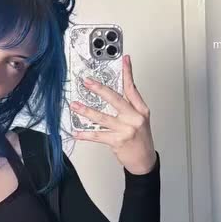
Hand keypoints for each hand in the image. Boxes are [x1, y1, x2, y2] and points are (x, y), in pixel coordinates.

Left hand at [69, 54, 156, 174]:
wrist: (144, 161)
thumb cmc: (141, 139)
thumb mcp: (141, 119)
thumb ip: (132, 104)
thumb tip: (124, 88)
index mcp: (141, 110)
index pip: (132, 88)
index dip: (128, 73)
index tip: (124, 60)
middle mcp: (134, 118)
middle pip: (115, 99)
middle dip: (100, 89)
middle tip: (88, 82)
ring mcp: (125, 130)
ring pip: (103, 117)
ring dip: (86, 111)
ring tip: (75, 105)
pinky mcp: (117, 141)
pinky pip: (98, 136)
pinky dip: (86, 135)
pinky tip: (77, 133)